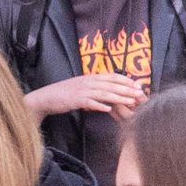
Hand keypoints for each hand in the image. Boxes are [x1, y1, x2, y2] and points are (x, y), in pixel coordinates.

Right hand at [29, 70, 146, 118]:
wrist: (46, 97)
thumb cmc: (64, 94)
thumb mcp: (81, 87)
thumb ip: (95, 88)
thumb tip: (108, 93)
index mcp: (90, 77)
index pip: (112, 76)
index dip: (126, 80)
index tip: (137, 84)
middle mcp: (88, 81)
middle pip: (111, 84)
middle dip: (127, 88)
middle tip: (139, 93)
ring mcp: (81, 90)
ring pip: (103, 93)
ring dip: (118, 97)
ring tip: (130, 101)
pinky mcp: (75, 100)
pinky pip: (89, 103)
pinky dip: (99, 105)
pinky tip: (108, 109)